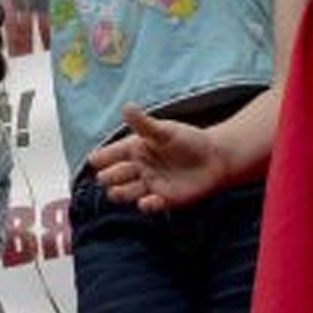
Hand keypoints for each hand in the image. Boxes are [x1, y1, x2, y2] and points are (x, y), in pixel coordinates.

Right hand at [85, 104, 228, 211]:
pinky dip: (146, 205)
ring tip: (119, 191)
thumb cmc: (188, 141)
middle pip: (109, 177)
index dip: (99, 159)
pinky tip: (149, 200)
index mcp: (132, 150)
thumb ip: (143, 123)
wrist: (216, 158)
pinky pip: (147, 206)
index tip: (96, 161)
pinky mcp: (163, 200)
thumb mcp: (164, 131)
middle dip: (108, 177)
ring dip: (119, 193)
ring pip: (122, 194)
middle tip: (108, 177)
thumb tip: (126, 106)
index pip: (105, 157)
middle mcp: (136, 169)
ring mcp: (148, 185)